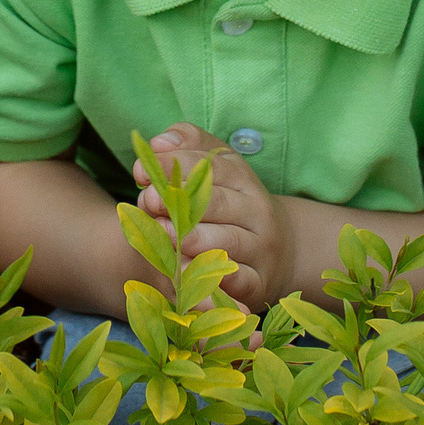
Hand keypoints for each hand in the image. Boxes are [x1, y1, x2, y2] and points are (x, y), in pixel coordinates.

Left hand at [133, 124, 293, 310]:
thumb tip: (158, 143)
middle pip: (219, 202)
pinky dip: (216, 279)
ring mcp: (261, 247)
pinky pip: (240, 281)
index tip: (140, 171)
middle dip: (181, 202)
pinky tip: (188, 275)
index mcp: (243, 179)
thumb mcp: (219, 168)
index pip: (212, 166)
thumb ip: (189, 146)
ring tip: (166, 237)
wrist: (282, 248)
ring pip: (229, 241)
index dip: (175, 165)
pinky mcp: (259, 281)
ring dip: (195, 239)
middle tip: (148, 202)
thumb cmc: (233, 204)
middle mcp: (256, 210)